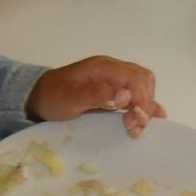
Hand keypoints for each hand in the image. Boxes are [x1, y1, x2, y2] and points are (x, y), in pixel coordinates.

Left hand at [25, 55, 165, 137]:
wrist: (40, 96)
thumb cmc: (53, 97)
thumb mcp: (70, 98)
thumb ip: (98, 95)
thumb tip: (126, 95)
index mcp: (103, 67)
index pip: (134, 78)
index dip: (141, 99)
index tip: (137, 121)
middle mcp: (112, 69)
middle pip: (142, 80)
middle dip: (144, 104)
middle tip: (134, 127)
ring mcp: (114, 78)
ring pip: (143, 86)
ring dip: (145, 106)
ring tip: (137, 127)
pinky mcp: (115, 88)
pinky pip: (137, 92)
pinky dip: (146, 103)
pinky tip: (155, 116)